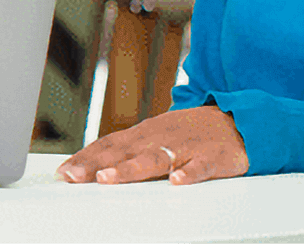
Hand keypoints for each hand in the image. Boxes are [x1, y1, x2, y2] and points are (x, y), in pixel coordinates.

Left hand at [57, 106, 248, 185]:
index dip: (85, 158)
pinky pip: (200, 167)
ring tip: (109, 179)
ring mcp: (186, 147)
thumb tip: (92, 167)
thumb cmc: (192, 133)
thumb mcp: (156, 137)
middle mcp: (161, 137)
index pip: (109, 145)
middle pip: (124, 151)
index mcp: (145, 133)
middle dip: (96, 165)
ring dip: (131, 169)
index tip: (63, 173)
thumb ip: (128, 151)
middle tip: (73, 177)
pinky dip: (189, 174)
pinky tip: (177, 183)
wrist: (239, 121)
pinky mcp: (212, 157)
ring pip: (155, 158)